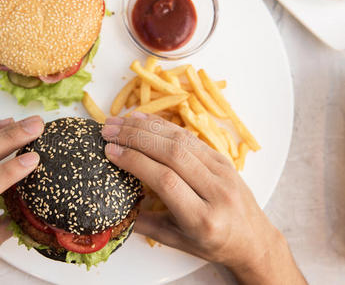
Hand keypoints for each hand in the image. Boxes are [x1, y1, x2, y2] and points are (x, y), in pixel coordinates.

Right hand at [102, 112, 305, 284]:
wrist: (254, 238)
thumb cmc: (213, 243)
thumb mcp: (177, 242)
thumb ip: (146, 224)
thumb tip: (115, 206)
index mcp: (203, 219)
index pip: (165, 180)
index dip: (136, 161)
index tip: (110, 151)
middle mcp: (216, 191)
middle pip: (173, 153)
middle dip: (136, 138)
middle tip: (109, 131)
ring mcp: (222, 170)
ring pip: (181, 140)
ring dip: (146, 127)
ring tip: (119, 121)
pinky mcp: (222, 158)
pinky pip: (189, 137)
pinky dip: (163, 126)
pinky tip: (143, 119)